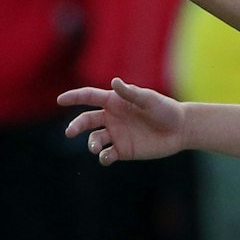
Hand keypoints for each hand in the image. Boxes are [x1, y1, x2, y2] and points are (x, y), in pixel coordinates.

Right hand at [59, 77, 186, 164]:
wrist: (179, 130)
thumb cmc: (165, 110)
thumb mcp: (149, 100)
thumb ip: (131, 93)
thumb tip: (114, 82)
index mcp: (115, 102)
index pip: (90, 97)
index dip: (74, 97)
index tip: (60, 100)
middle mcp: (112, 118)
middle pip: (86, 120)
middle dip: (76, 126)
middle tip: (69, 132)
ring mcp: (116, 135)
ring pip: (94, 139)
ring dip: (91, 144)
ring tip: (95, 148)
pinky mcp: (122, 150)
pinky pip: (106, 155)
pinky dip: (103, 157)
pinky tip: (107, 156)